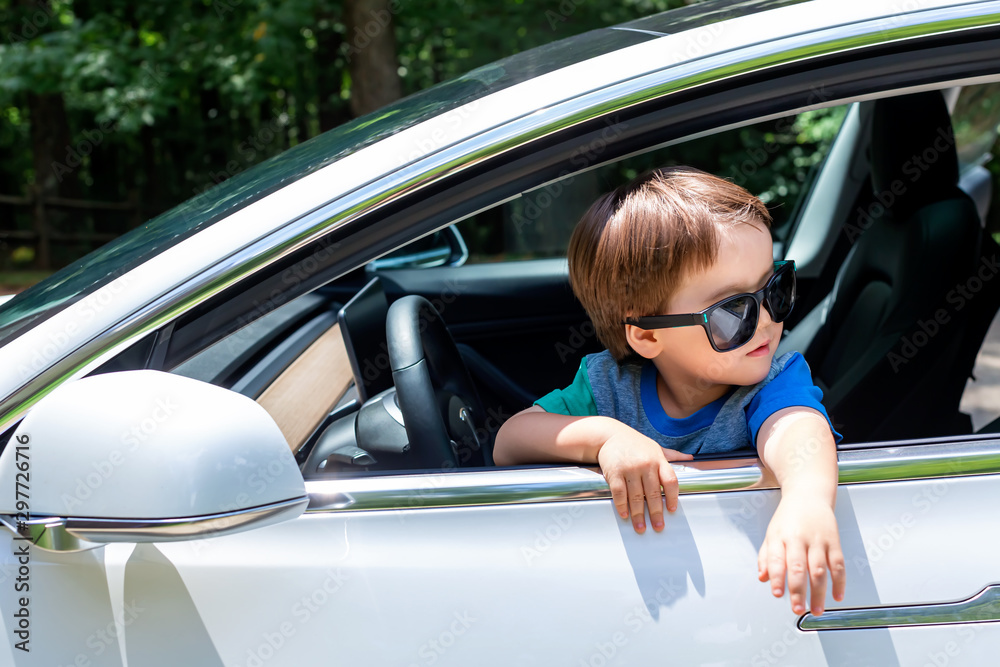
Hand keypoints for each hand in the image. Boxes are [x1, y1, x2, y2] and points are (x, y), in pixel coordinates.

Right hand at [597, 428, 692, 533]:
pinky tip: (625, 514)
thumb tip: (690, 458)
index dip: (672, 497)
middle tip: (658, 527)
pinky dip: (622, 506)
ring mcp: (630, 468)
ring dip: (638, 515)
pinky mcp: (614, 472)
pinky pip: (619, 493)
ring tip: (640, 527)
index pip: (670, 481)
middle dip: (656, 513)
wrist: (610, 435)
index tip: (672, 510)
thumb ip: (672, 455)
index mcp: (658, 460)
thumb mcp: (655, 447)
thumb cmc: (635, 443)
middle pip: (654, 494)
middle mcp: (646, 464)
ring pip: (637, 497)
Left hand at [757, 495, 845, 615]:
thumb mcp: (771, 533)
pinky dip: (840, 582)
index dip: (776, 578)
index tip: (778, 594)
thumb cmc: (788, 517)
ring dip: (818, 593)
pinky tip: (837, 596)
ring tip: (816, 610)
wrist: (809, 494)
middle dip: (798, 591)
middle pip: (798, 567)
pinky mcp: (834, 541)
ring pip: (819, 570)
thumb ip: (766, 557)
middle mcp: (798, 538)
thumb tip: (762, 578)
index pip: (776, 559)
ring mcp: (818, 540)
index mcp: (779, 536)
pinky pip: (838, 564)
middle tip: (797, 608)